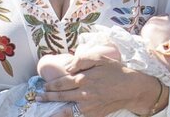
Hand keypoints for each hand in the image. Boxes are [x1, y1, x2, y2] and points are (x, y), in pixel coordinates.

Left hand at [38, 52, 163, 116]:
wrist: (131, 88)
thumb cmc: (116, 71)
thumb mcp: (100, 58)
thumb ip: (82, 59)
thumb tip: (68, 67)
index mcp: (84, 78)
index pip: (62, 82)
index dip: (51, 84)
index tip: (44, 85)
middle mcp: (84, 93)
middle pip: (61, 95)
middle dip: (48, 96)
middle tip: (38, 97)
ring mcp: (88, 106)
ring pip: (66, 108)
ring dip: (53, 108)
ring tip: (45, 107)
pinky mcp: (93, 114)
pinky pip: (76, 116)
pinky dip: (66, 116)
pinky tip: (60, 115)